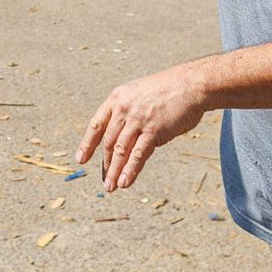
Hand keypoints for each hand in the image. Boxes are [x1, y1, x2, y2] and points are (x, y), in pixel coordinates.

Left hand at [77, 63, 208, 190]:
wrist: (191, 84)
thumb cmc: (168, 90)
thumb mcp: (139, 94)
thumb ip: (129, 113)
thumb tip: (126, 139)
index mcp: (117, 98)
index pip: (96, 124)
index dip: (87, 144)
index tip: (81, 159)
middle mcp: (123, 109)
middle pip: (109, 142)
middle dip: (106, 164)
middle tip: (105, 180)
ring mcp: (138, 120)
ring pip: (120, 150)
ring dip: (115, 171)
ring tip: (111, 186)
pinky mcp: (153, 130)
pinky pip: (138, 154)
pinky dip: (130, 170)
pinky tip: (125, 182)